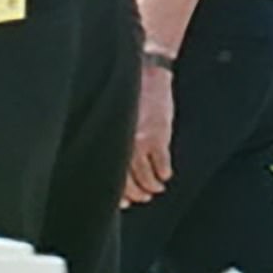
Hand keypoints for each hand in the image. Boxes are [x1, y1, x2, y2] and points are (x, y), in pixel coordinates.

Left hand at [122, 66, 174, 206]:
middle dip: (135, 194)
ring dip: (152, 187)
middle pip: (126, 182)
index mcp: (107, 138)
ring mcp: (140, 140)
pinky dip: (164, 174)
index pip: (109, 176)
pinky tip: (164, 175)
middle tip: (142, 196)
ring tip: (154, 188)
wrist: (147, 70)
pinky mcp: (158, 136)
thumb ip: (113, 138)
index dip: (117, 193)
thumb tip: (109, 163)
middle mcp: (120, 142)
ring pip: (146, 179)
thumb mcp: (115, 115)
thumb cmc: (127, 91)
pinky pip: (162, 166)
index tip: (123, 202)